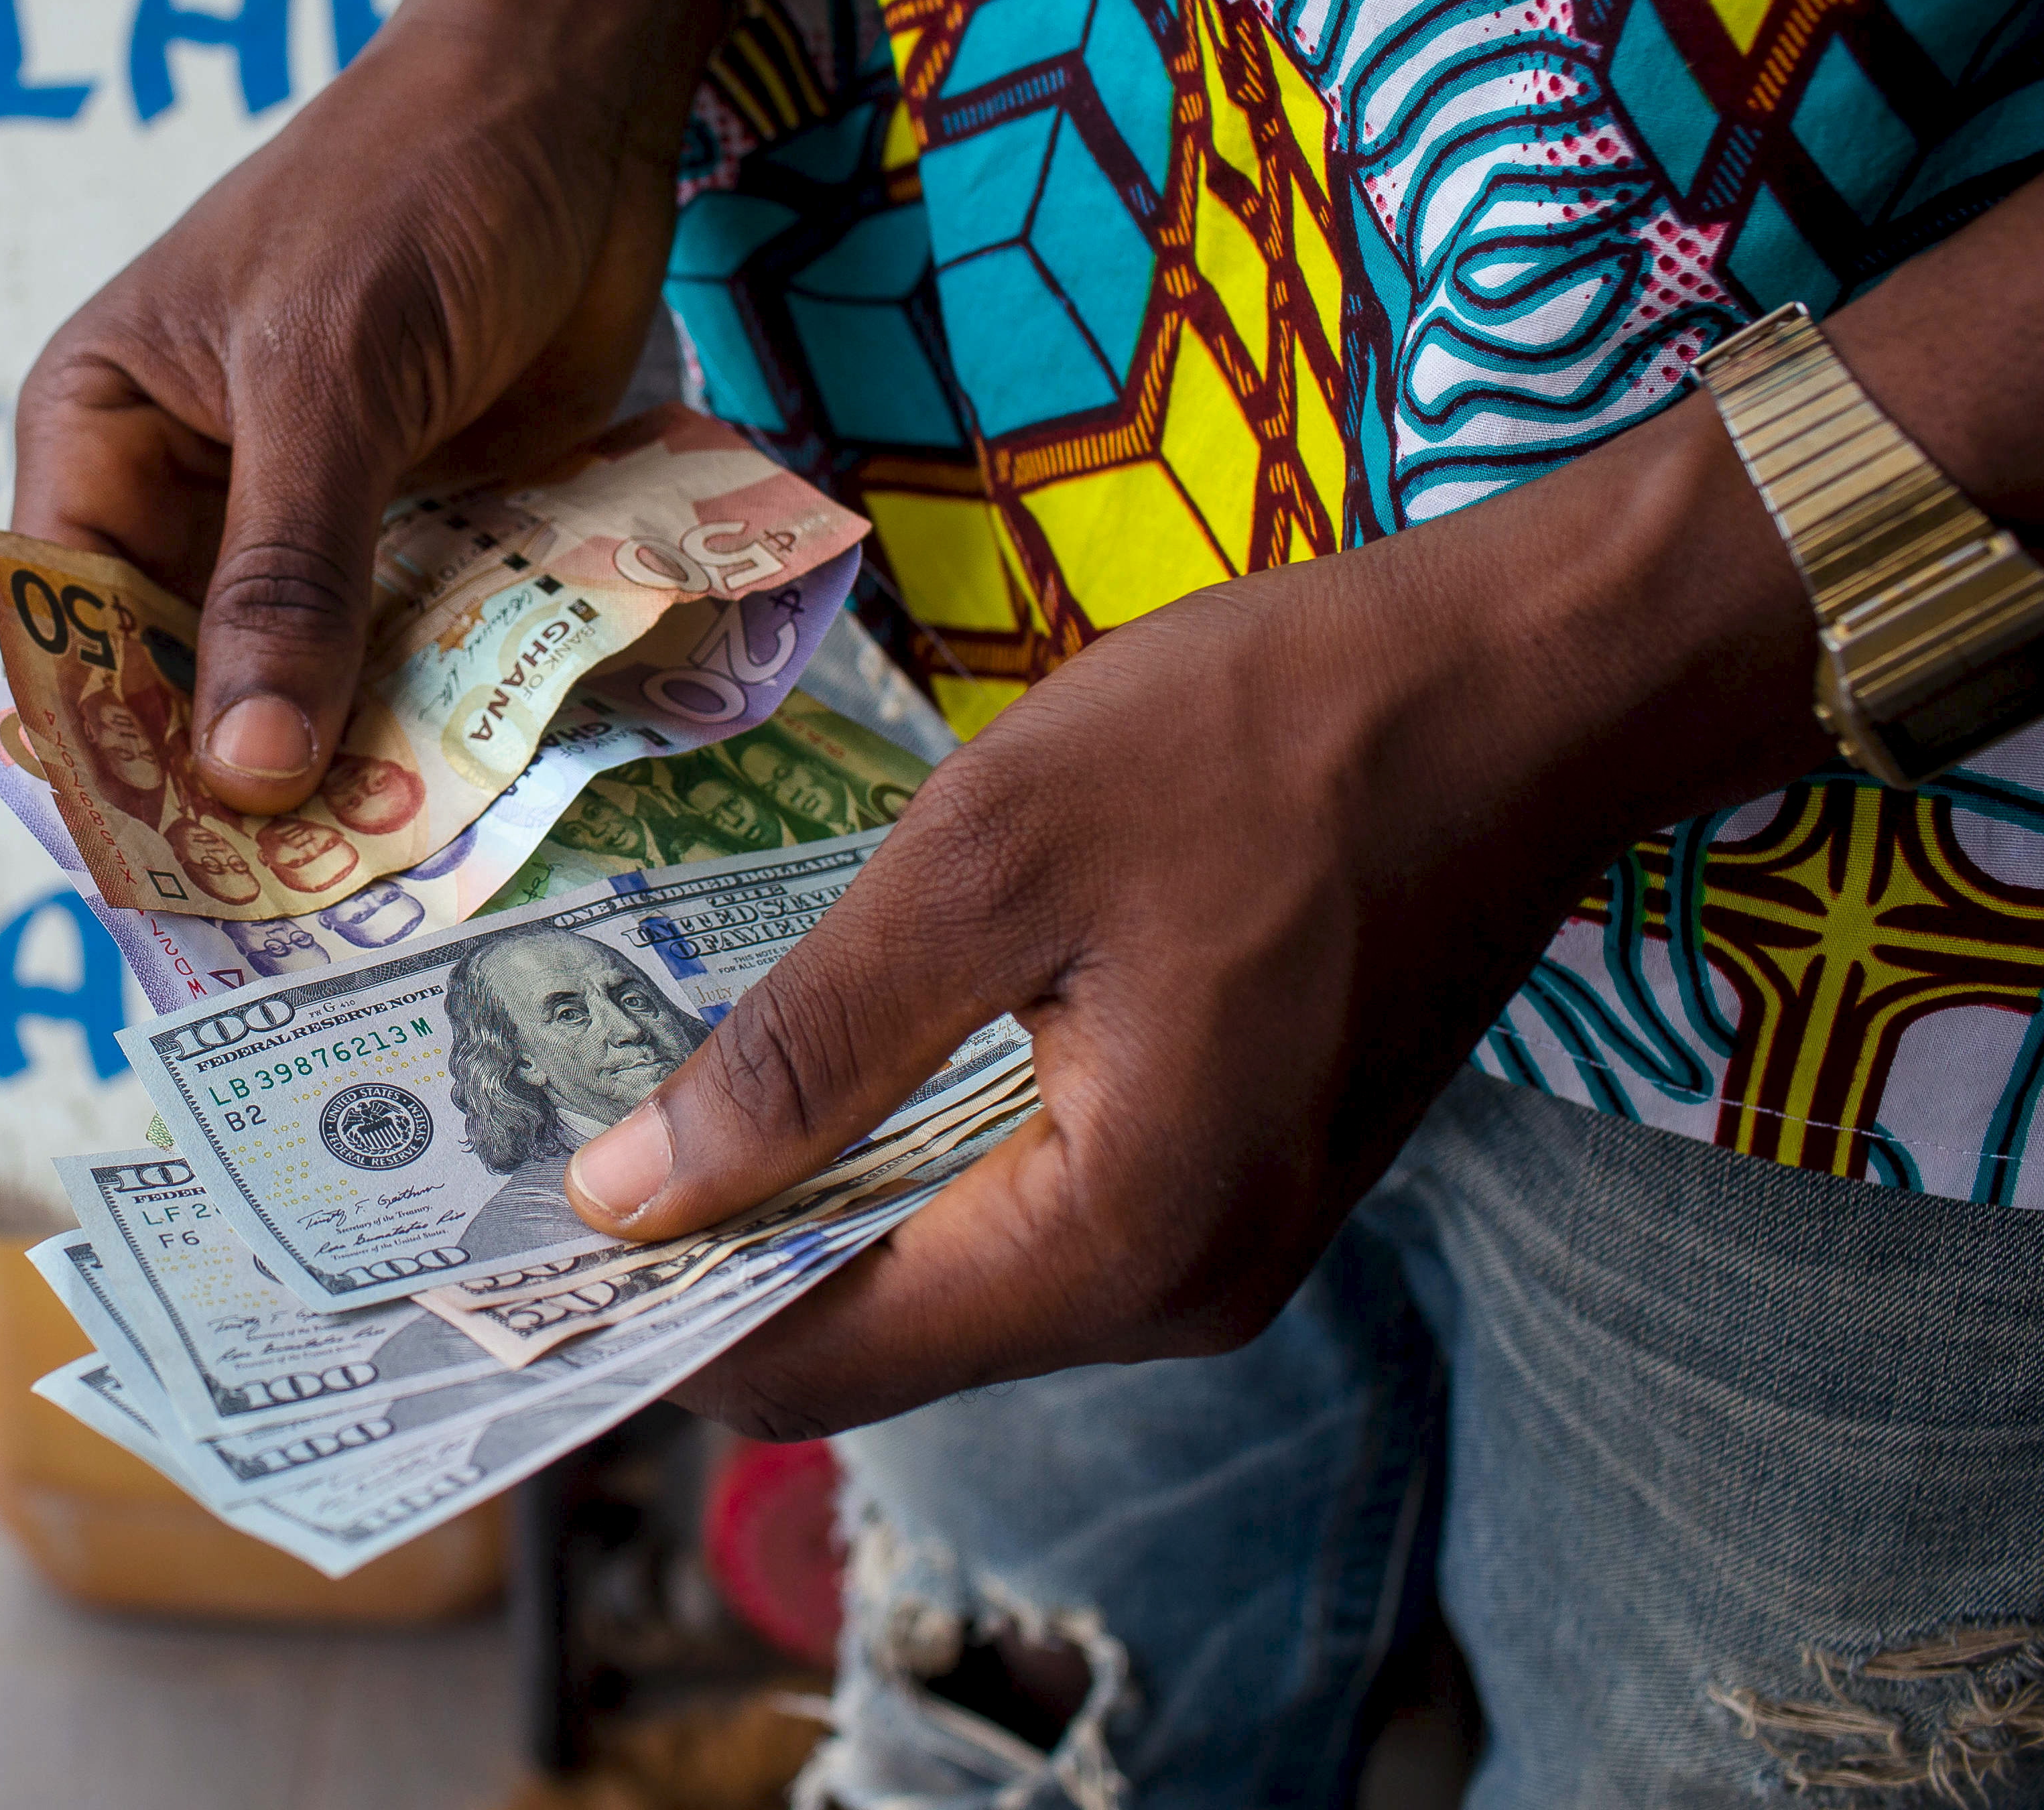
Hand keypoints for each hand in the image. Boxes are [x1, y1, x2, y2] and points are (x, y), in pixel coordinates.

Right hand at [11, 0, 718, 813]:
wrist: (575, 93)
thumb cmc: (412, 190)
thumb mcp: (329, 378)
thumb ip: (285, 573)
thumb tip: (242, 774)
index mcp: (101, 431)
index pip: (71, 632)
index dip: (115, 756)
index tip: (184, 884)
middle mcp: (189, 490)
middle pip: (186, 681)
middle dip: (241, 784)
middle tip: (312, 922)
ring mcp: (309, 517)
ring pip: (303, 681)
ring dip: (352, 766)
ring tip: (405, 889)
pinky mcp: (421, 529)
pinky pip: (409, 652)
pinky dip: (439, 717)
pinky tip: (481, 803)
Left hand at [562, 398, 1828, 1433]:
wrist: (1528, 683)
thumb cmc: (1269, 736)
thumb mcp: (993, 858)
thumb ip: (807, 1044)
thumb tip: (628, 1197)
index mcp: (1114, 1243)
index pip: (816, 1360)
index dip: (656, 1308)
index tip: (515, 1232)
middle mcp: (1176, 1293)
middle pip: (880, 1330)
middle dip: (722, 1245)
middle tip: (560, 1125)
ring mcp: (1222, 1240)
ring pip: (951, 1268)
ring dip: (812, 1189)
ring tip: (662, 1076)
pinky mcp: (1240, 1167)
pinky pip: (1030, 1204)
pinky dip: (915, 1145)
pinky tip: (831, 1046)